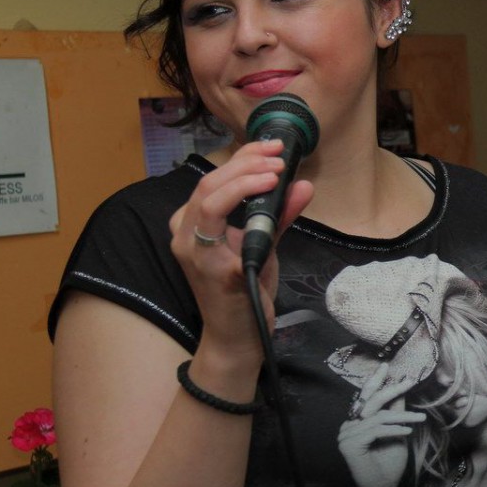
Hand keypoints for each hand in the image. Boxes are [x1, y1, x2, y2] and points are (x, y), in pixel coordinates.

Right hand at [168, 139, 313, 360]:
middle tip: (278, 157)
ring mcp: (198, 256)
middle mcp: (185, 237)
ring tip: (275, 173)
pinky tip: (276, 201)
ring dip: (244, 181)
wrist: (237, 338)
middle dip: (245, 164)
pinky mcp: (217, 273)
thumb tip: (301, 184)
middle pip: (208, 184)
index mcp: (192, 225)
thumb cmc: (244, 290)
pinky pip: (229, 236)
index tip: (272, 148)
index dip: (242, 158)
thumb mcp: (262, 244)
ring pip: (208, 201)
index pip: (212, 180)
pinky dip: (252, 214)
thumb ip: (279, 215)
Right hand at [338, 362, 426, 486]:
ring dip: (402, 417)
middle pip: (371, 401)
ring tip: (419, 419)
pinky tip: (407, 432)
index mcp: (357, 421)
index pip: (367, 398)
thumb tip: (401, 390)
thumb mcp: (397, 432)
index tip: (388, 367)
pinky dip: (393, 430)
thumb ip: (395, 413)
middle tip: (408, 381)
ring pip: (379, 417)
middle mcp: (349, 425)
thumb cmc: (389, 464)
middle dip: (390, 389)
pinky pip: (376, 430)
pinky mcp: (349, 445)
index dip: (377, 382)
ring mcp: (346, 435)